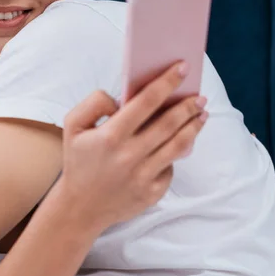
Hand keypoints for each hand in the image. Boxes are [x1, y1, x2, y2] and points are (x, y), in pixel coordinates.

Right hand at [58, 62, 207, 232]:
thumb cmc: (79, 161)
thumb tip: (122, 98)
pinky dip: (175, 154)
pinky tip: (178, 144)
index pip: (146, 101)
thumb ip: (94, 103)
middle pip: (169, 123)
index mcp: (110, 136)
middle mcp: (129, 156)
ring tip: (202, 115)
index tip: (182, 68)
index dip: (167, 82)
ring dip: (193, 127)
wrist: (80, 208)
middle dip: (188, 106)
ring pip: (178, 145)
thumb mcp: (72, 126)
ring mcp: (143, 176)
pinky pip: (170, 168)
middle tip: (200, 96)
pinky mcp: (152, 193)